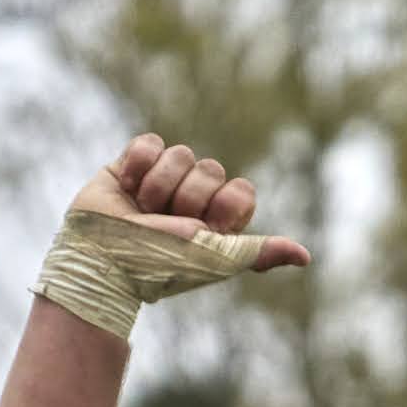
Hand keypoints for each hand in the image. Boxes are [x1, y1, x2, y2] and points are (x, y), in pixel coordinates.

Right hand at [67, 133, 309, 276]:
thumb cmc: (157, 265)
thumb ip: (257, 252)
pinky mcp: (132, 164)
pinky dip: (138, 164)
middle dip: (187, 197)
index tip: (206, 229)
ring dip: (159, 186)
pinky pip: (151, 141)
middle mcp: (192, 200)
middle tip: (166, 224)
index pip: (241, 190)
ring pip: (181, 153)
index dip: (224, 205)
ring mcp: (162, 180)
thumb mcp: (214, 258)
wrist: (101, 259)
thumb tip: (305, 256)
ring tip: (141, 212)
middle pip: (211, 169)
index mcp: (216, 223)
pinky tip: (126, 190)